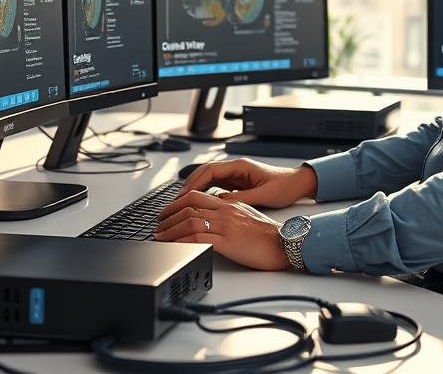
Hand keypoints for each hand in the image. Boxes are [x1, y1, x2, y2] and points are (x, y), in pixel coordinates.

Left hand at [154, 190, 289, 270]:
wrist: (284, 243)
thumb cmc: (268, 234)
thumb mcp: (246, 215)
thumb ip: (229, 212)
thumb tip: (214, 216)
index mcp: (229, 204)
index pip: (197, 196)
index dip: (177, 202)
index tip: (167, 212)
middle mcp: (225, 211)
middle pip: (189, 206)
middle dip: (168, 216)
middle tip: (158, 225)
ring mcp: (225, 226)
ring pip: (190, 222)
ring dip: (170, 229)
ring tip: (160, 237)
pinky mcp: (227, 242)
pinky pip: (198, 239)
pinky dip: (181, 241)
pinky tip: (174, 246)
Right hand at [176, 158, 317, 208]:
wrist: (298, 183)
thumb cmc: (285, 186)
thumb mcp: (264, 194)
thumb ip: (242, 198)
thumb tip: (220, 204)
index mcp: (241, 166)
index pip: (210, 170)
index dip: (194, 182)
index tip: (184, 195)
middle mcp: (236, 168)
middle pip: (205, 173)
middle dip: (189, 185)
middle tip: (176, 201)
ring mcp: (236, 175)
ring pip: (208, 180)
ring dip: (195, 190)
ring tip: (182, 204)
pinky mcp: (237, 183)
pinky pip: (215, 186)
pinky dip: (204, 194)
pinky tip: (198, 205)